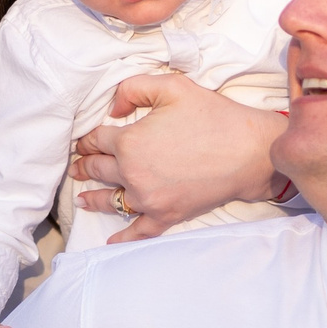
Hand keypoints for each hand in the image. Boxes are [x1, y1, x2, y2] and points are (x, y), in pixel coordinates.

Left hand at [69, 72, 288, 241]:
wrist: (249, 152)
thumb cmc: (213, 116)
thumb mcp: (172, 87)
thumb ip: (133, 88)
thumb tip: (113, 108)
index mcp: (129, 141)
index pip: (97, 140)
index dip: (87, 140)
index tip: (83, 142)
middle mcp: (132, 173)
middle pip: (98, 170)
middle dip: (85, 167)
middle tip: (77, 168)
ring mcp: (148, 199)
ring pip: (110, 200)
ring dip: (93, 198)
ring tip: (83, 198)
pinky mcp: (166, 216)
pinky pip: (138, 230)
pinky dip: (123, 237)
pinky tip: (111, 240)